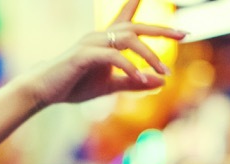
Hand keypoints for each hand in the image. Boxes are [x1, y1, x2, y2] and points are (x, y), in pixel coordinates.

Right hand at [20, 0, 186, 108]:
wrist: (44, 91)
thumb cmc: (74, 85)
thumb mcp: (109, 86)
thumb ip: (134, 82)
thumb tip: (160, 82)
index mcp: (106, 40)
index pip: (127, 17)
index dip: (142, 6)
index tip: (163, 10)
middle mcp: (100, 36)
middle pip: (136, 26)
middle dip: (162, 29)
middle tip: (185, 33)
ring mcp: (92, 43)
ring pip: (129, 40)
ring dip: (149, 55)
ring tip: (164, 72)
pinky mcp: (85, 56)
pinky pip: (114, 57)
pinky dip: (130, 68)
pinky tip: (142, 79)